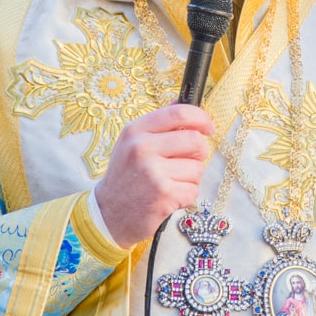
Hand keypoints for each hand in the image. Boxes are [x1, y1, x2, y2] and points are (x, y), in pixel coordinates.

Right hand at [92, 104, 213, 248]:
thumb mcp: (132, 144)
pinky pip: (193, 190)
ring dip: (190, 178)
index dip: (201, 119)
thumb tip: (181, 101)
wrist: (107, 214)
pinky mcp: (163, 195)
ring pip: (197, 168)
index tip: (208, 128)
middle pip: (194, 140)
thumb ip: (158, 124)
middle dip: (198, 154)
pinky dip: (186, 195)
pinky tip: (169, 197)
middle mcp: (142, 148)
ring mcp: (153, 172)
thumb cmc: (125, 177)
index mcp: (136, 131)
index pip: (179, 113)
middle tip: (186, 163)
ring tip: (170, 183)